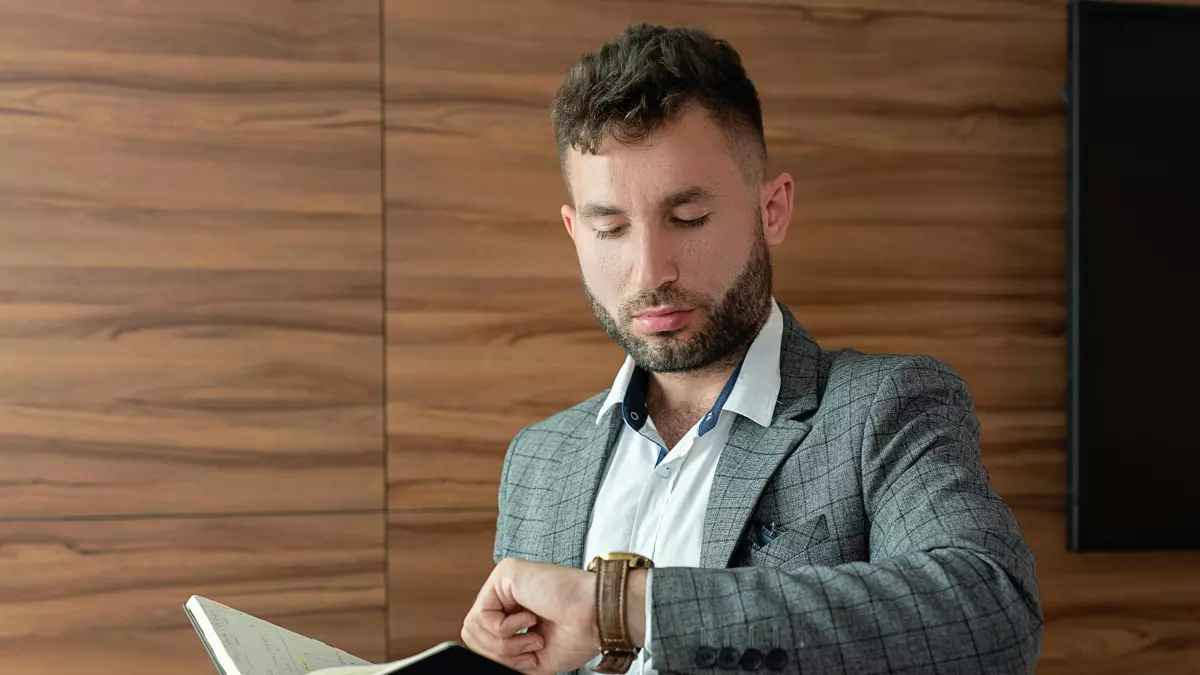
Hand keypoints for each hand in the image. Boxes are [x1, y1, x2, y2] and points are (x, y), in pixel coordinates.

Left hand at [462, 557, 639, 674]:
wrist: (596, 619)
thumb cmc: (577, 634)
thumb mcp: (529, 657)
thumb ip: (502, 655)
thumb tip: (478, 663)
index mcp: (514, 609)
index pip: (481, 637)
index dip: (499, 655)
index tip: (528, 658)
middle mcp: (507, 593)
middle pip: (473, 633)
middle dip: (500, 652)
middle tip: (531, 646)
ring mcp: (505, 581)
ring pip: (474, 626)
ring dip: (506, 643)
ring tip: (533, 636)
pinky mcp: (505, 573)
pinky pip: (482, 615)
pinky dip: (506, 629)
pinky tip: (531, 620)